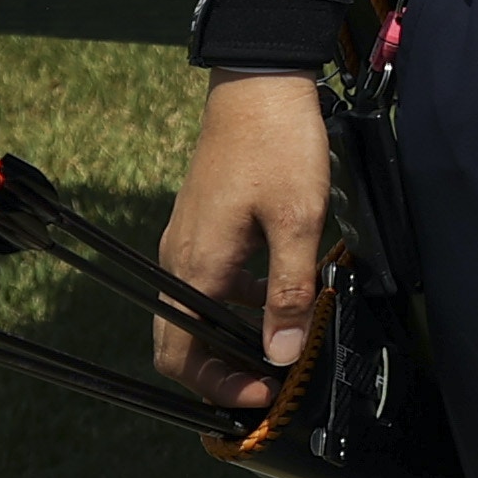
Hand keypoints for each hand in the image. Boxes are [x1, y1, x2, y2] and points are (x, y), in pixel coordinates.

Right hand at [154, 74, 333, 413]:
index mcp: (195, 267)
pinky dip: (240, 301)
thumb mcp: (298, 222)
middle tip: (271, 381)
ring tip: (282, 344)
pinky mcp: (205, 224)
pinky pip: (212, 281)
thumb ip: (290, 291)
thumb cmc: (277, 145)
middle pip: (185, 340)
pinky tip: (281, 293)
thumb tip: (282, 354)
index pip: (179, 356)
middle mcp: (179, 259)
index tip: (261, 394)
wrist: (260, 82)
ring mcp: (189, 241)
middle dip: (223, 369)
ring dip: (235, 335)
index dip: (214, 387)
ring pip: (200, 310)